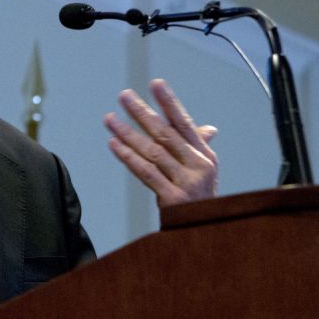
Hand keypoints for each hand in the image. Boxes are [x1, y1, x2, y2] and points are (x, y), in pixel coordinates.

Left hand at [104, 79, 217, 207]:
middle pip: (165, 133)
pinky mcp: (173, 198)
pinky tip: (114, 144)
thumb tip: (209, 128)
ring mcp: (187, 182)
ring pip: (152, 151)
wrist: (207, 234)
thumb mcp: (205, 172)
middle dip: (142, 112)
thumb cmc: (201, 200)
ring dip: (128, 133)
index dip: (170, 103)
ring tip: (110, 118)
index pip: (184, 123)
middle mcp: (198, 165)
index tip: (156, 83)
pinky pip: (146, 173)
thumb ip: (199, 148)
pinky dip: (129, 157)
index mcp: (205, 155)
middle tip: (124, 95)